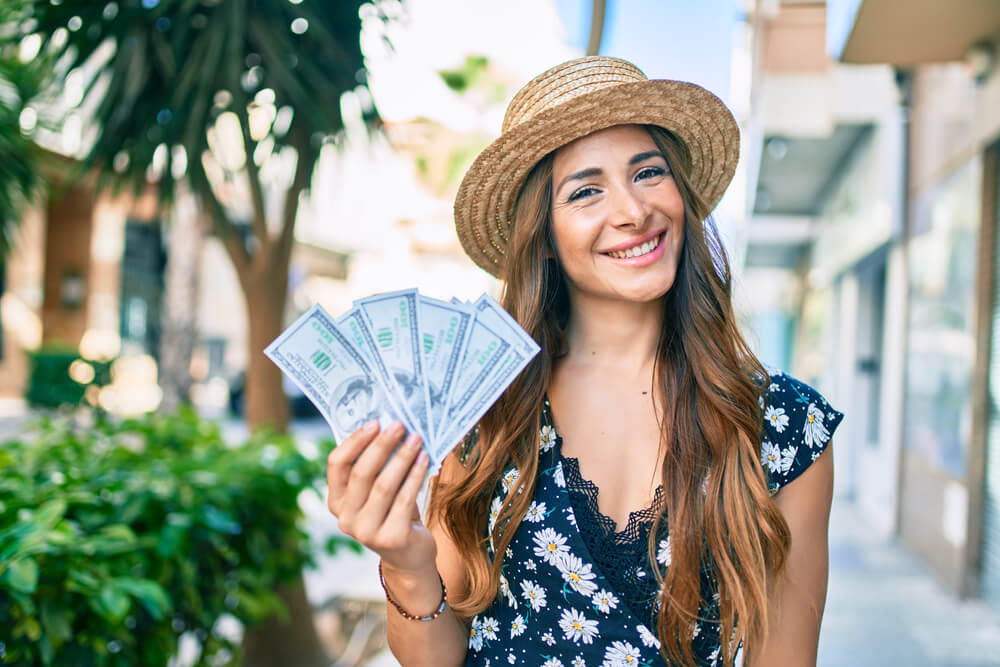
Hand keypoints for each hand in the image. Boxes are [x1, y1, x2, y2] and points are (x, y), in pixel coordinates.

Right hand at [326, 420, 435, 574]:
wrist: (409, 555)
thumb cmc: (393, 512)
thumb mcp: (376, 491)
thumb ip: (374, 466)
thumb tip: (387, 426)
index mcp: (336, 502)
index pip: (337, 465)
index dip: (355, 441)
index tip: (376, 422)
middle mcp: (345, 519)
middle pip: (362, 472)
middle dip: (382, 445)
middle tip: (400, 425)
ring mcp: (366, 532)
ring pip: (384, 485)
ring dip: (402, 457)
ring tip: (416, 439)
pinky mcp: (391, 538)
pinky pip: (405, 499)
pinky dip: (415, 475)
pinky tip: (424, 459)